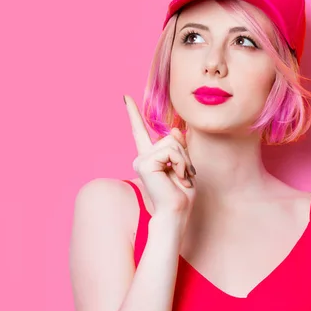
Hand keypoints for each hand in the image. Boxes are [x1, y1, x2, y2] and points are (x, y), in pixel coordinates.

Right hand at [124, 94, 195, 218]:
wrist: (175, 212)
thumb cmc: (181, 195)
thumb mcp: (184, 166)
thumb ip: (179, 148)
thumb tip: (173, 130)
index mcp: (150, 158)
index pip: (140, 132)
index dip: (133, 114)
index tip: (125, 98)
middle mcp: (142, 157)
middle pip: (170, 138)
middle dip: (184, 155)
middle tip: (184, 176)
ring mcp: (141, 160)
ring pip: (172, 144)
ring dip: (184, 161)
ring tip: (181, 178)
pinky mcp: (145, 163)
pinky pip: (171, 152)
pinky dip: (181, 164)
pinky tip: (178, 177)